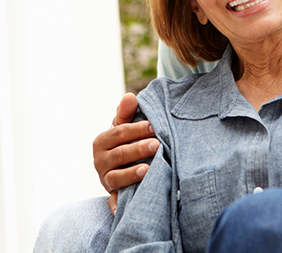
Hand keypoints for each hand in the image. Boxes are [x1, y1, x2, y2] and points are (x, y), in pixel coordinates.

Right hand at [93, 93, 159, 213]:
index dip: (136, 129)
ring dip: (131, 174)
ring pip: (116, 178)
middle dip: (138, 149)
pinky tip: (125, 208)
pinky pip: (114, 202)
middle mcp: (100, 161)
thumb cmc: (125, 139)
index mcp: (102, 141)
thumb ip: (127, 112)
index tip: (154, 126)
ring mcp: (105, 180)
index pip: (119, 133)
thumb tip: (130, 97)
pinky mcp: (112, 195)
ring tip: (148, 170)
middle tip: (157, 145)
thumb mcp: (124, 124)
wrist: (122, 163)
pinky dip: (117, 206)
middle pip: (119, 155)